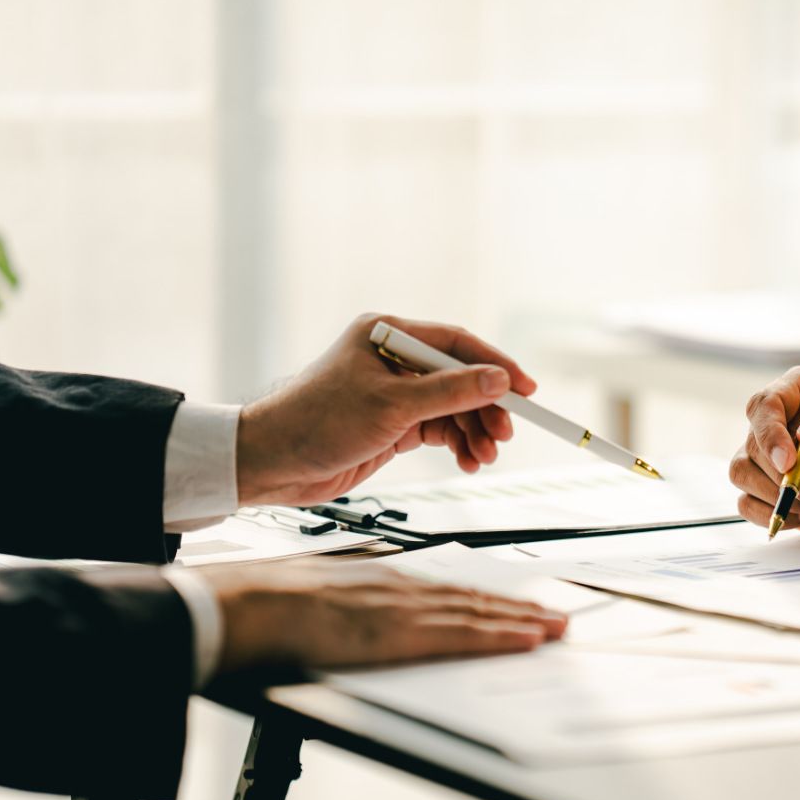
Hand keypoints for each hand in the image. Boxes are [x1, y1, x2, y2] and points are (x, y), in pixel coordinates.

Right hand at [203, 560, 567, 672]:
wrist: (247, 604)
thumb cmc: (271, 603)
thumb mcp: (326, 592)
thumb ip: (355, 604)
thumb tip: (367, 620)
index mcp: (384, 579)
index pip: (450, 591)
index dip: (489, 600)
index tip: (519, 606)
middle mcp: (402, 588)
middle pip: (473, 600)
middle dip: (519, 609)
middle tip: (557, 616)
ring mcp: (404, 610)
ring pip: (478, 615)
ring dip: (522, 622)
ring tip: (555, 628)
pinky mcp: (400, 634)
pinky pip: (463, 636)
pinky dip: (500, 637)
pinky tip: (527, 640)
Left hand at [236, 313, 538, 505]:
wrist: (272, 464)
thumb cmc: (316, 422)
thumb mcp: (391, 406)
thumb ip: (449, 392)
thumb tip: (498, 380)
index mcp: (388, 335)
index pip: (456, 343)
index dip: (496, 366)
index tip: (526, 389)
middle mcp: (394, 359)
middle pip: (460, 378)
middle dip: (485, 409)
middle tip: (504, 434)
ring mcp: (395, 392)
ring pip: (453, 408)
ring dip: (473, 432)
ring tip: (484, 456)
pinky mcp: (393, 423)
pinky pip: (440, 429)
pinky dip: (457, 445)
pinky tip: (467, 461)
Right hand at [731, 366, 799, 535]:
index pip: (765, 405)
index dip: (770, 434)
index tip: (788, 462)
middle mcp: (779, 422)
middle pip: (752, 446)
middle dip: (783, 478)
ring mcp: (770, 458)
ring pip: (741, 473)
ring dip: (778, 498)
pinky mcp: (770, 490)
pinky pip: (747, 503)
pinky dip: (774, 515)